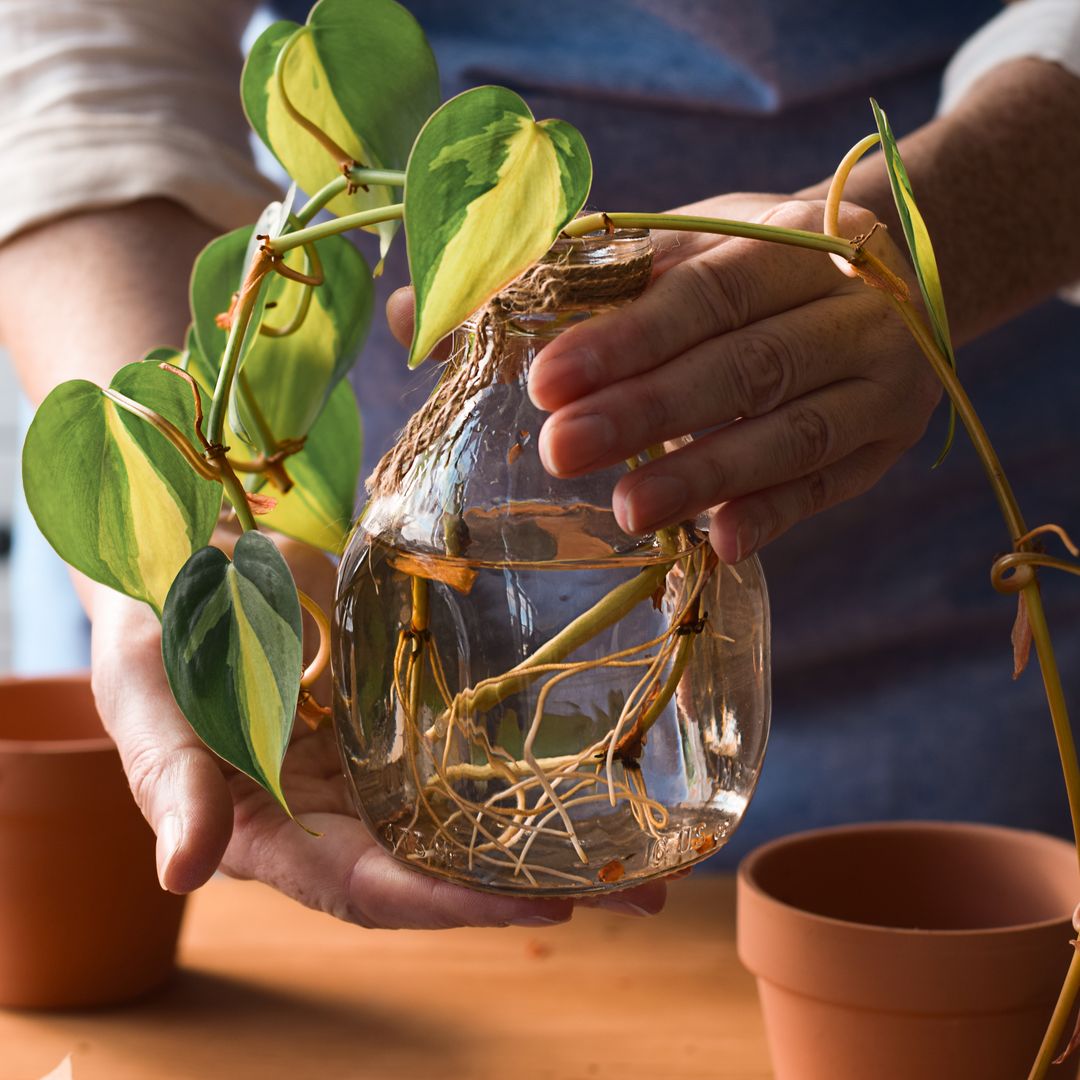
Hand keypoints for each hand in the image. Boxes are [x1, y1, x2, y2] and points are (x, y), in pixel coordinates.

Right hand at [88, 538, 665, 928]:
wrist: (184, 571)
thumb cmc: (151, 643)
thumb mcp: (148, 707)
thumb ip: (172, 785)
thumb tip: (181, 874)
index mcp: (277, 835)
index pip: (372, 889)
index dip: (451, 904)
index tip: (545, 906)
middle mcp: (339, 816)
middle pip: (443, 871)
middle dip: (535, 888)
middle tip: (640, 896)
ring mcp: (376, 770)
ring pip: (468, 818)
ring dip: (552, 838)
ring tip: (649, 850)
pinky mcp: (400, 719)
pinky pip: (467, 751)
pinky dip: (527, 769)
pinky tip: (594, 769)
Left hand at [527, 196, 941, 561]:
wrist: (890, 280)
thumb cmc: (760, 267)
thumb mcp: (704, 244)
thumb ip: (621, 275)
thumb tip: (501, 314)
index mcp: (800, 239)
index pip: (708, 293)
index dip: (627, 339)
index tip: (548, 382)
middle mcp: (857, 310)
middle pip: (749, 367)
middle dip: (648, 411)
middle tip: (562, 451)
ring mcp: (884, 383)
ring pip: (793, 435)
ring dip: (705, 475)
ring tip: (627, 509)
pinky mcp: (886, 446)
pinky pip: (827, 487)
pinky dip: (774, 515)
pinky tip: (721, 542)